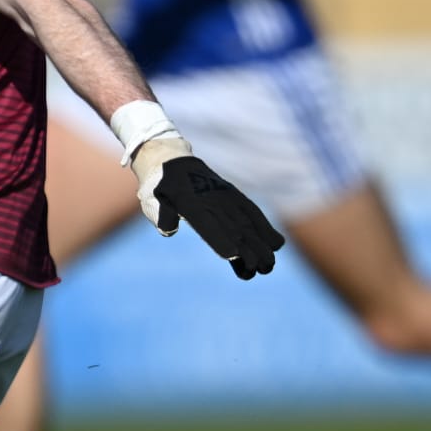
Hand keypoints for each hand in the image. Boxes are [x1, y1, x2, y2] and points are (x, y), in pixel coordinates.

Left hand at [129, 135, 283, 278]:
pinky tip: (276, 244)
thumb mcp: (154, 199)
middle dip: (249, 249)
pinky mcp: (235, 197)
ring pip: (247, 223)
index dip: (220, 238)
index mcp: (189, 203)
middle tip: (261, 269)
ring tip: (270, 265)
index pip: (207, 223)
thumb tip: (170, 229)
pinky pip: (253, 213)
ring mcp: (226, 198)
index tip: (234, 254)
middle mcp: (211, 201)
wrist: (174, 162)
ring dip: (261, 244)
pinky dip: (265, 227)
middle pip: (233, 228)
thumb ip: (162, 214)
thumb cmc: (161, 187)